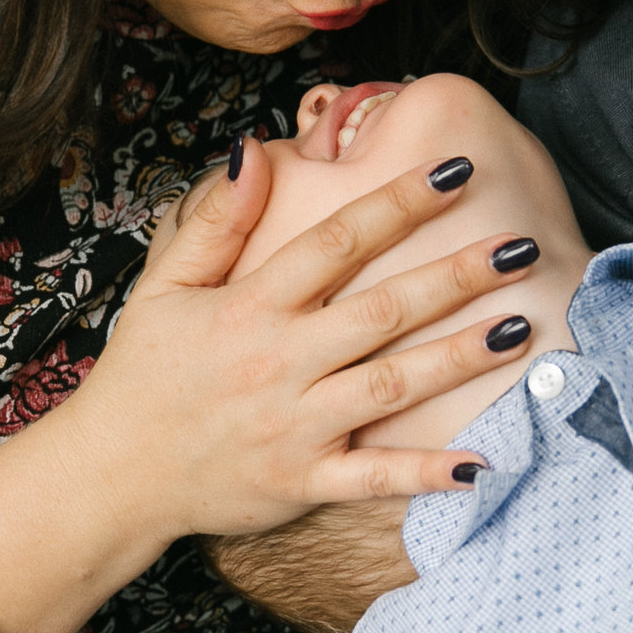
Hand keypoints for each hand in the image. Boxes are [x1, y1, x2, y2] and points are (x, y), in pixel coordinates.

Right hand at [0, 139, 533, 632]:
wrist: (112, 475)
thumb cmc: (144, 373)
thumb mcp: (164, 285)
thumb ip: (217, 220)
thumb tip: (254, 149)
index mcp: (252, 307)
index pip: (338, 242)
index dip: (399, 203)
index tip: (456, 172)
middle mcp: (281, 362)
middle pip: (382, 310)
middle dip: (455, 276)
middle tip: (519, 246)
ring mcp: (296, 426)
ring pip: (390, 386)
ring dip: (458, 358)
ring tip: (520, 329)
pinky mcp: (303, 482)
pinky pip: (373, 480)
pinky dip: (426, 474)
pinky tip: (484, 463)